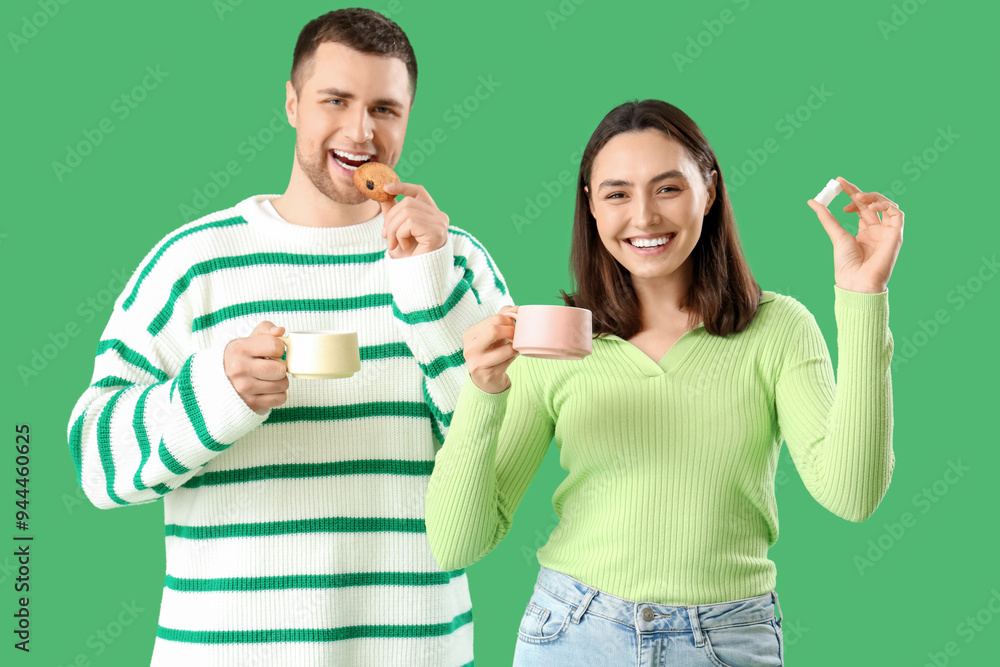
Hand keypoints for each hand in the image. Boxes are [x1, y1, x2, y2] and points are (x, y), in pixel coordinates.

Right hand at [223, 321, 288, 413]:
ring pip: (282, 385)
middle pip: (280, 369)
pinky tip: (269, 389)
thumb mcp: (250, 338)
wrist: (221, 379)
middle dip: (281, 367)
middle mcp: (239, 369)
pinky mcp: (250, 403)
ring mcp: (244, 388)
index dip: (279, 348)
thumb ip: (266, 329)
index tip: (273, 352)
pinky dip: (279, 394)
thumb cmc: (242, 356)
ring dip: (281, 381)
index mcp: (239, 349)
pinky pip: (280, 399)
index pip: (274, 346)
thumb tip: (280, 331)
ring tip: (270, 377)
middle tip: (273, 367)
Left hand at [380, 182, 448, 258]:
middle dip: (391, 219)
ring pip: (406, 211)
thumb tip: (384, 195)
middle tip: (386, 236)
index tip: (386, 189)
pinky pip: (410, 223)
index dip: (403, 187)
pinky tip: (404, 246)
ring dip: (394, 229)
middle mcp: (439, 216)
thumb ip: (393, 213)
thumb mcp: (397, 231)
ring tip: (395, 244)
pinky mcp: (436, 231)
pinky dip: (400, 235)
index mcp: (432, 214)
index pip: (419, 191)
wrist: (417, 276)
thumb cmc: (409, 256)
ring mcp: (440, 223)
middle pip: (407, 202)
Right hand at [462, 305, 518, 393]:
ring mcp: (477, 363)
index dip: (510, 320)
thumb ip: (502, 318)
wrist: (486, 381)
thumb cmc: (491, 354)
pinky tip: (513, 356)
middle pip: (494, 329)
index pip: (494, 319)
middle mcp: (470, 348)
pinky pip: (509, 361)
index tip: (515, 325)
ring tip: (516, 346)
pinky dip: (515, 356)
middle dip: (512, 330)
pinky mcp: (488, 375)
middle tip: (517, 335)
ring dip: (516, 346)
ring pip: (506, 348)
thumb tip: (516, 308)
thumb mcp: (492, 335)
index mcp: (469, 335)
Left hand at [807, 177, 903, 293]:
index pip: (860, 207)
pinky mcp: (896, 235)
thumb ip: (826, 217)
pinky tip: (869, 207)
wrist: (856, 281)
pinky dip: (885, 205)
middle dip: (858, 192)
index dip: (852, 193)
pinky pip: (897, 214)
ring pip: (887, 205)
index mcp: (865, 232)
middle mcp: (878, 230)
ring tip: (857, 197)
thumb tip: (812, 201)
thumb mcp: (836, 235)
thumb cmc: (846, 264)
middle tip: (843, 185)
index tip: (838, 183)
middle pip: (871, 204)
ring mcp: (887, 232)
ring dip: (873, 197)